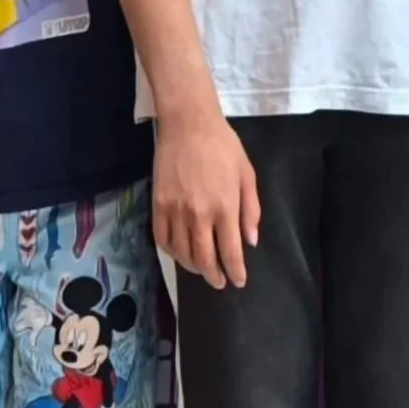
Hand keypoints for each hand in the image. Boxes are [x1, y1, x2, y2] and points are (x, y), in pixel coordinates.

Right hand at [154, 97, 260, 288]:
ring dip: (193, 267)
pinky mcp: (158, 205)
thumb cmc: (223, 146)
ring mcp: (176, 211)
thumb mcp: (247, 174)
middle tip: (219, 282)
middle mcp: (199, 214)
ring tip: (202, 270)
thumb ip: (250, 210)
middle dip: (214, 276)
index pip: (230, 252)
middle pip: (204, 259)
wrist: (188, 125)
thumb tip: (250, 241)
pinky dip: (171, 252)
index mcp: (225, 207)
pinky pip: (162, 239)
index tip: (238, 281)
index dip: (235, 271)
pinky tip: (179, 254)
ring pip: (182, 253)